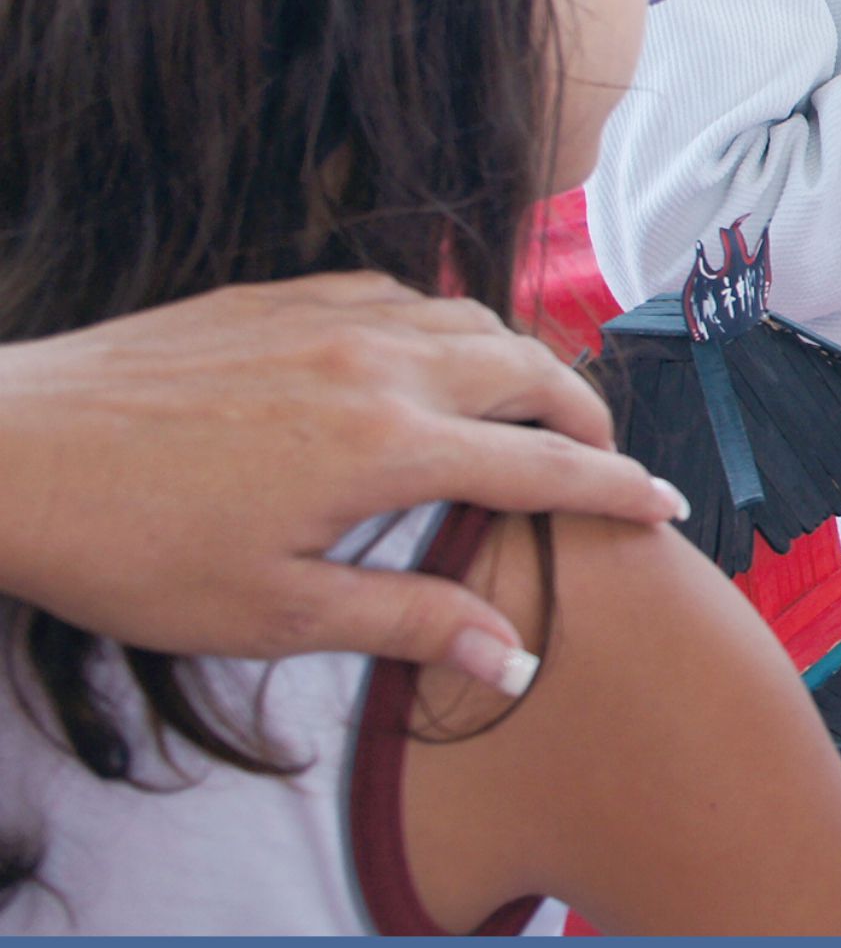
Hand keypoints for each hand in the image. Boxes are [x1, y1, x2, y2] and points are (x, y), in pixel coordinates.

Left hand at [0, 273, 684, 686]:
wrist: (10, 448)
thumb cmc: (130, 544)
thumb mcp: (273, 612)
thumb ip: (405, 624)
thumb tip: (512, 655)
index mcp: (389, 446)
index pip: (546, 465)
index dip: (620, 490)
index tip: (668, 509)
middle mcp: (379, 363)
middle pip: (531, 368)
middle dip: (587, 413)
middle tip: (603, 460)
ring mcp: (330, 315)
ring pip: (473, 319)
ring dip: (521, 361)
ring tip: (529, 411)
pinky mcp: (281, 292)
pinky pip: (403, 292)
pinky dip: (447, 325)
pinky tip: (428, 360)